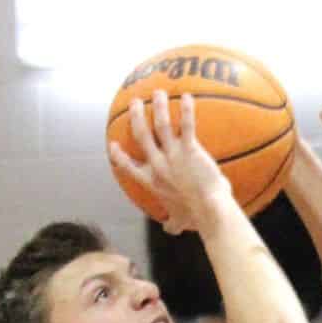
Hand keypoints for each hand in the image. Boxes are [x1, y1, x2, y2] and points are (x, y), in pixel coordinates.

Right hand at [109, 91, 230, 234]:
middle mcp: (158, 166)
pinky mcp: (190, 151)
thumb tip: (170, 230)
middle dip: (136, 117)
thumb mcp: (180, 220)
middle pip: (141, 136)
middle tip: (135, 103)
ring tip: (158, 92)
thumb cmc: (196, 217)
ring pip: (160, 125)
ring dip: (158, 107)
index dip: (119, 156)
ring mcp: (173, 156)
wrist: (209, 212)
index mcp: (152, 182)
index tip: (113, 145)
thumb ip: (173, 223)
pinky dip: (187, 110)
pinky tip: (188, 96)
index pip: (129, 168)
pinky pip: (187, 125)